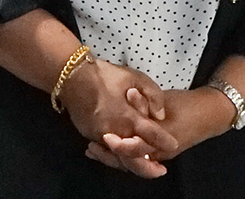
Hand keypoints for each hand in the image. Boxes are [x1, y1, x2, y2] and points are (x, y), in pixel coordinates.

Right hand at [58, 60, 176, 174]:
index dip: (165, 142)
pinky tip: (125, 155)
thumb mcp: (135, 77)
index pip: (152, 136)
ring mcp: (100, 135)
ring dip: (133, 164)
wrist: (70, 75)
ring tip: (146, 165)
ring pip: (119, 158)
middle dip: (148, 168)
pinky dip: (117, 156)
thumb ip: (153, 95)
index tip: (173, 145)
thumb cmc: (104, 75)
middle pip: (134, 157)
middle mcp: (115, 131)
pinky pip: (106, 151)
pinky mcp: (89, 134)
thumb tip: (160, 115)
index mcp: (128, 116)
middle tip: (161, 170)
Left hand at [88, 84, 234, 175]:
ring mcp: (158, 154)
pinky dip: (119, 154)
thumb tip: (129, 94)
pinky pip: (135, 158)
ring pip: (131, 163)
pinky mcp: (156, 152)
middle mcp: (159, 152)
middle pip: (130, 162)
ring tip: (91, 149)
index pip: (137, 149)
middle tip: (91, 147)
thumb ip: (145, 101)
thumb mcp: (164, 101)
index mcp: (161, 140)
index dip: (121, 146)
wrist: (209, 113)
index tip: (106, 136)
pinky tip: (104, 147)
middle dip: (109, 157)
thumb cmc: (185, 105)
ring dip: (111, 157)